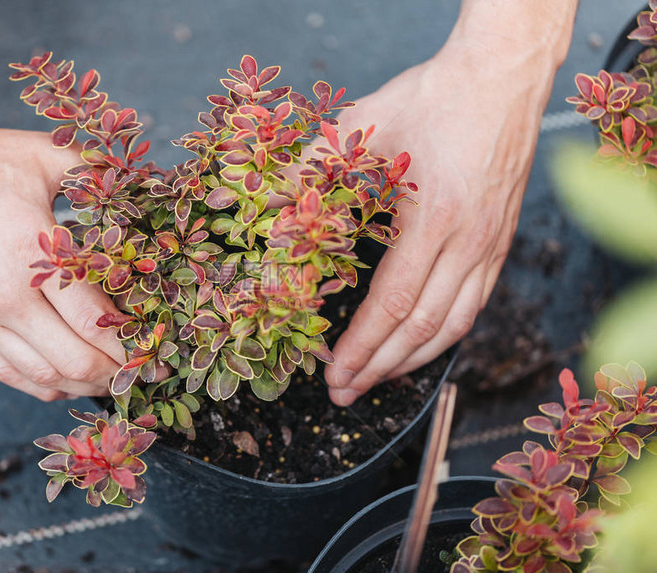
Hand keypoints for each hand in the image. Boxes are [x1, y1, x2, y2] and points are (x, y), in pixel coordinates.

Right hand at [0, 114, 125, 399]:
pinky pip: (2, 372)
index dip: (131, 343)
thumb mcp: (45, 157)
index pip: (95, 322)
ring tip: (106, 381)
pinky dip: (39, 384)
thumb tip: (144, 182)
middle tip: (137, 372)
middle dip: (113, 374)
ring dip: (79, 385)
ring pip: (38, 376)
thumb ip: (97, 175)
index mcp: (31, 255)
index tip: (153, 349)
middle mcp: (1, 297)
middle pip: (72, 361)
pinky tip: (61, 382)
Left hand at [324, 39, 556, 405]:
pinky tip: (419, 345)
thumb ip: (312, 169)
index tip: (334, 372)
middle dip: (380, 367)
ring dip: (413, 361)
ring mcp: (492, 244)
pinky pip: (475, 305)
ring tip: (377, 379)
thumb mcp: (364, 125)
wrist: (503, 76)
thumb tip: (269, 210)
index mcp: (435, 216)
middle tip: (345, 393)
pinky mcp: (501, 242)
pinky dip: (444, 334)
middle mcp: (471, 240)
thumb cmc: (435, 97)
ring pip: (455, 325)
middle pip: (424, 326)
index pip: (394, 302)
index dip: (362, 345)